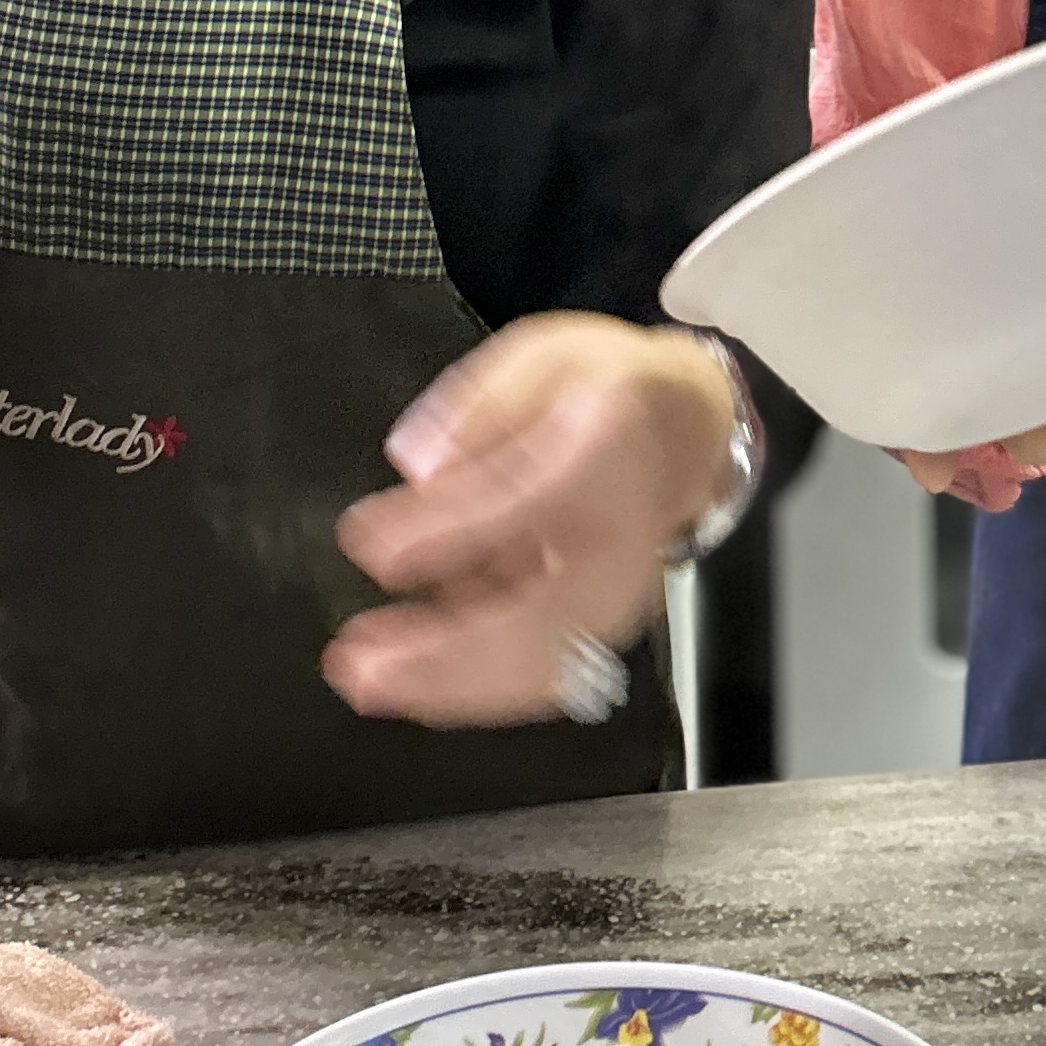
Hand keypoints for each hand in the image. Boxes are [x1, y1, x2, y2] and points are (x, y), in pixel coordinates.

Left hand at [322, 315, 737, 728]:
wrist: (684, 429)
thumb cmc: (608, 389)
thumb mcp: (543, 357)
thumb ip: (478, 407)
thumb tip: (419, 462)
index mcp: (611, 447)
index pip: (527, 500)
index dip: (448, 534)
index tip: (369, 549)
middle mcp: (625, 537)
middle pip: (540, 614)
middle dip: (445, 653)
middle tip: (362, 661)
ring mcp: (620, 593)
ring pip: (541, 663)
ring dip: (451, 685)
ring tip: (371, 679)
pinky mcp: (603, 627)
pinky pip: (541, 672)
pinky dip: (475, 688)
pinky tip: (413, 677)